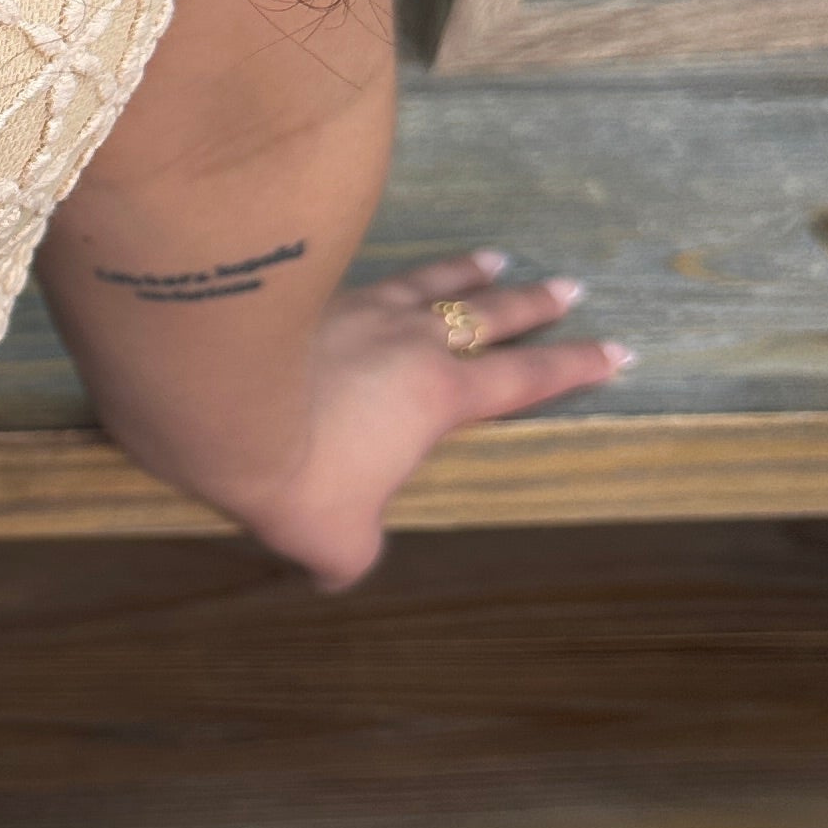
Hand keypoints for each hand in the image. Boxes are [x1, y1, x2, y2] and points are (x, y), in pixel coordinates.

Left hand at [220, 252, 630, 592]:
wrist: (209, 390)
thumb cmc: (287, 470)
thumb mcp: (329, 537)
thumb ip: (346, 555)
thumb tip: (335, 572)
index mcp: (436, 393)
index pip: (522, 378)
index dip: (574, 367)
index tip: (618, 350)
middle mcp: (407, 337)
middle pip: (486, 314)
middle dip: (533, 304)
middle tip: (571, 287)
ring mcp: (354, 301)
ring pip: (426, 280)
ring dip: (464, 270)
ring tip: (494, 256)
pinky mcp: (299, 286)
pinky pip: (362, 270)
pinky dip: (388, 266)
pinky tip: (375, 262)